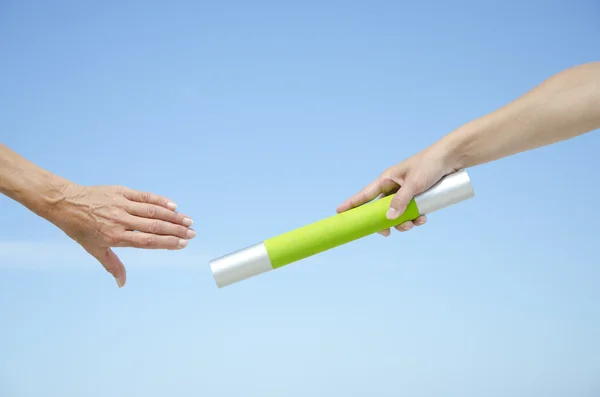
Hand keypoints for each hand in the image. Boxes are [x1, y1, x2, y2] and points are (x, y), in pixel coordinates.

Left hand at [47, 184, 195, 287]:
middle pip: (154, 226)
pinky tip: (173, 205)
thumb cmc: (80, 229)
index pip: (147, 241)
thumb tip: (122, 284)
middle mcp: (120, 220)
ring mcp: (121, 205)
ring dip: (173, 216)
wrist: (65, 203)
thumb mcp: (94, 249)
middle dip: (176, 230)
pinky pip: (144, 196)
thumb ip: (112, 265)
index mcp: (115, 237)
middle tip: (192, 233)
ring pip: (153, 211)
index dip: (167, 242)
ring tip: (188, 221)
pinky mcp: (121, 192)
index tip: (182, 244)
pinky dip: (159, 200)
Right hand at [336, 144, 456, 235]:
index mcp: (387, 179)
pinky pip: (411, 212)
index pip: (365, 194)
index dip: (352, 204)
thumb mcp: (414, 184)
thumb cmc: (430, 164)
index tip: (339, 212)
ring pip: (397, 214)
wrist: (452, 158)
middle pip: (381, 210)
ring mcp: (406, 192)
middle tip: (387, 233)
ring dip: (404, 222)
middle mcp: (394, 187)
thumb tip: (388, 219)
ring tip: (415, 223)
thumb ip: (401, 201)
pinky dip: (415, 218)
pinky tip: (423, 219)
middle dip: (385, 222)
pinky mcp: (418, 196)